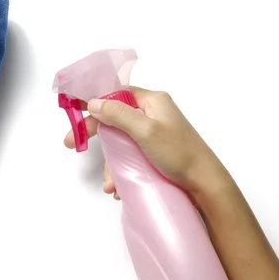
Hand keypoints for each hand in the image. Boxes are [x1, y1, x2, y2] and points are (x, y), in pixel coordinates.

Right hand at [64, 87, 228, 198]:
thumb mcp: (145, 131)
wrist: (206, 184)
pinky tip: (119, 185)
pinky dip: (121, 168)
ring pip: (121, 140)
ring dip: (110, 160)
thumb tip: (93, 102)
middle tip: (72, 144)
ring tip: (109, 183)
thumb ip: (118, 114)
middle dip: (95, 133)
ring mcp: (153, 133)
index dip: (94, 102)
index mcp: (152, 101)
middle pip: (114, 117)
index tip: (73, 111)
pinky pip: (130, 154)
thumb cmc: (178, 152)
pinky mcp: (155, 151)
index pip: (115, 94)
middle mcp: (152, 113)